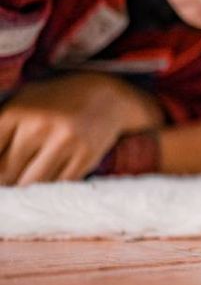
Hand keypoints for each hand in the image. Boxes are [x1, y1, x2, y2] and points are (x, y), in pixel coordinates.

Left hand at [0, 73, 162, 185]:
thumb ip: (1, 131)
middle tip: (13, 180)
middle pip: (7, 174)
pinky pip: (57, 185)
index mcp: (17, 112)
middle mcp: (39, 126)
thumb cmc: (55, 102)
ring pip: (31, 184)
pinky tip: (47, 182)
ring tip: (27, 184)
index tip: (3, 173)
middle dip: (6, 182)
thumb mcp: (23, 104)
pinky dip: (49, 189)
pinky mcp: (85, 155)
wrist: (106, 95)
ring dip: (26, 189)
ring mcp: (65, 142)